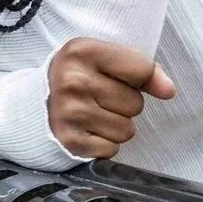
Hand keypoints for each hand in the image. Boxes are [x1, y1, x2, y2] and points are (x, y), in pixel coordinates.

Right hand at [47, 38, 175, 158]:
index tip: (119, 77)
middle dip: (124, 104)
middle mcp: (73, 81)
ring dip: (116, 125)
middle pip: (136, 104)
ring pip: (127, 130)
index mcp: (83, 51)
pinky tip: (87, 130)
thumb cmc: (79, 78)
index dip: (139, 78)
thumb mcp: (104, 60)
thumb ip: (143, 70)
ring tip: (93, 114)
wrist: (34, 104)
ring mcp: (69, 112)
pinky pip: (111, 149)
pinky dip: (103, 143)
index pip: (142, 69)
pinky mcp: (69, 140)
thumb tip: (168, 91)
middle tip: (99, 98)